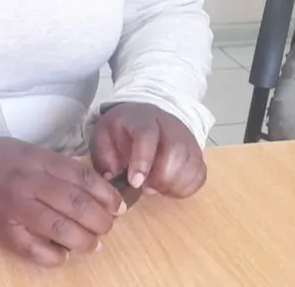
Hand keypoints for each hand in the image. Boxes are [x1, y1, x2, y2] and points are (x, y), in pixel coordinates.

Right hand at [0, 136, 124, 267]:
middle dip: (101, 220)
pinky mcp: (3, 232)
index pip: (82, 177)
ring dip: (85, 241)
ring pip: (61, 230)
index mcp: (37, 159)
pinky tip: (63, 252)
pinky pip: (37, 251)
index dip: (106, 194)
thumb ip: (60, 168)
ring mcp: (14, 209)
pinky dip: (56, 256)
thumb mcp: (31, 152)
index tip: (119, 206)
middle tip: (107, 225)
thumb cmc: (1, 159)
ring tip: (93, 242)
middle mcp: (27, 183)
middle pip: (76, 205)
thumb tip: (97, 192)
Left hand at [91, 103, 206, 197]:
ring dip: (173, 184)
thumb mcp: (104, 134)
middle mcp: (169, 126)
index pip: (148, 136)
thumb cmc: (123, 130)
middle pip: (175, 151)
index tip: (135, 183)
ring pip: (191, 164)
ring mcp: (187, 139)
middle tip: (146, 188)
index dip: (143, 161)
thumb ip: (104, 155)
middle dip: (160, 177)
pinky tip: (168, 187)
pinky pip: (199, 175)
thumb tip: (110, 177)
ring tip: (156, 187)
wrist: (147, 116)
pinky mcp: (197, 153)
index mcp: (142, 119)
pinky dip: (185, 187)